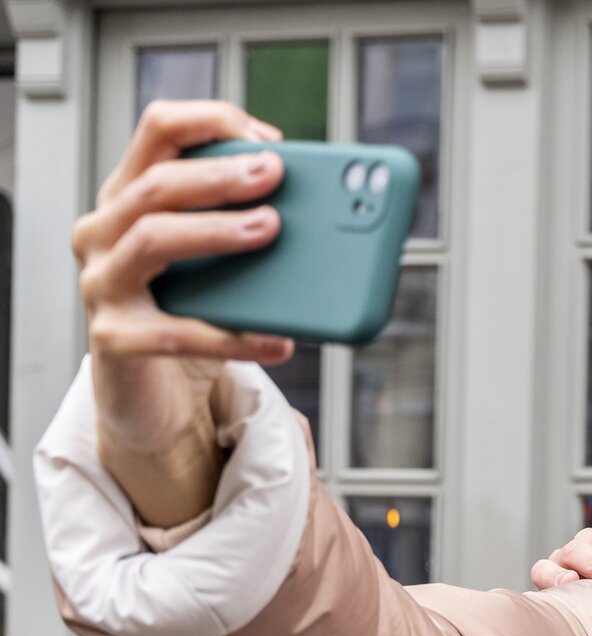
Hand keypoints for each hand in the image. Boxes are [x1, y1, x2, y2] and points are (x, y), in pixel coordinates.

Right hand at [73, 100, 294, 525]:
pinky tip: (281, 341)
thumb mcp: (215, 258)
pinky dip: (234, 336)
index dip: (211, 121)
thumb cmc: (189, 310)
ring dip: (215, 230)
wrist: (151, 392)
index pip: (158, 130)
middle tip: (275, 173)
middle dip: (220, 174)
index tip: (268, 137)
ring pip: (151, 238)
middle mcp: (103, 230)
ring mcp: (102, 283)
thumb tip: (324, 210)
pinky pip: (176, 332)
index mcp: (129, 195)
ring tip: (271, 230)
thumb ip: (246, 221)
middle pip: (156, 183)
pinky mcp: (113, 339)